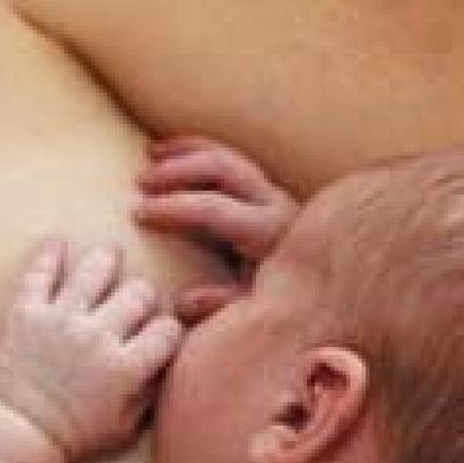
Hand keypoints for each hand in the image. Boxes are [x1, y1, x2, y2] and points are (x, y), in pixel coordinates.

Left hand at [0, 240, 185, 459]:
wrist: (11, 430)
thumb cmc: (67, 436)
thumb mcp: (121, 429)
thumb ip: (147, 396)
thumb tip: (163, 368)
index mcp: (125, 367)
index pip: (167, 331)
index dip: (169, 329)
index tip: (161, 331)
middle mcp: (98, 336)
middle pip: (138, 293)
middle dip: (142, 295)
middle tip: (136, 299)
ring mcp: (61, 319)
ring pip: (96, 270)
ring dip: (107, 260)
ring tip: (110, 256)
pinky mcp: (26, 310)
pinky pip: (41, 271)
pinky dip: (50, 253)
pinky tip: (58, 242)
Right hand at [134, 135, 300, 303]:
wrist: (325, 291)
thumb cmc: (283, 303)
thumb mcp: (253, 311)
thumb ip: (220, 305)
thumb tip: (184, 302)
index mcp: (268, 232)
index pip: (213, 208)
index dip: (173, 207)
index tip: (139, 212)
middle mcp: (274, 203)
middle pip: (222, 169)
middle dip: (178, 170)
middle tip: (142, 181)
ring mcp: (273, 191)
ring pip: (227, 156)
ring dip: (187, 152)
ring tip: (151, 154)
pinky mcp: (269, 189)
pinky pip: (232, 160)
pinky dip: (201, 151)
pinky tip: (173, 153)